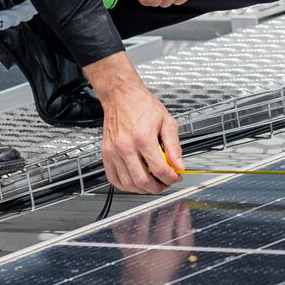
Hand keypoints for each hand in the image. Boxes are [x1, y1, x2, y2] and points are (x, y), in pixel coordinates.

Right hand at [85, 51, 183, 193]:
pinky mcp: (105, 154)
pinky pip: (113, 179)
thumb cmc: (143, 105)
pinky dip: (125, 185)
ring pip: (128, 184)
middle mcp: (126, 147)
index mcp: (143, 138)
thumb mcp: (167, 121)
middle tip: (166, 183)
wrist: (121, 95)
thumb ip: (174, 145)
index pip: (159, 169)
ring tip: (152, 183)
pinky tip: (135, 181)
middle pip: (143, 181)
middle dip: (158, 187)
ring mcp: (113, 152)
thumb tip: (179, 165)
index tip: (176, 177)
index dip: (171, 178)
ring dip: (143, 189)